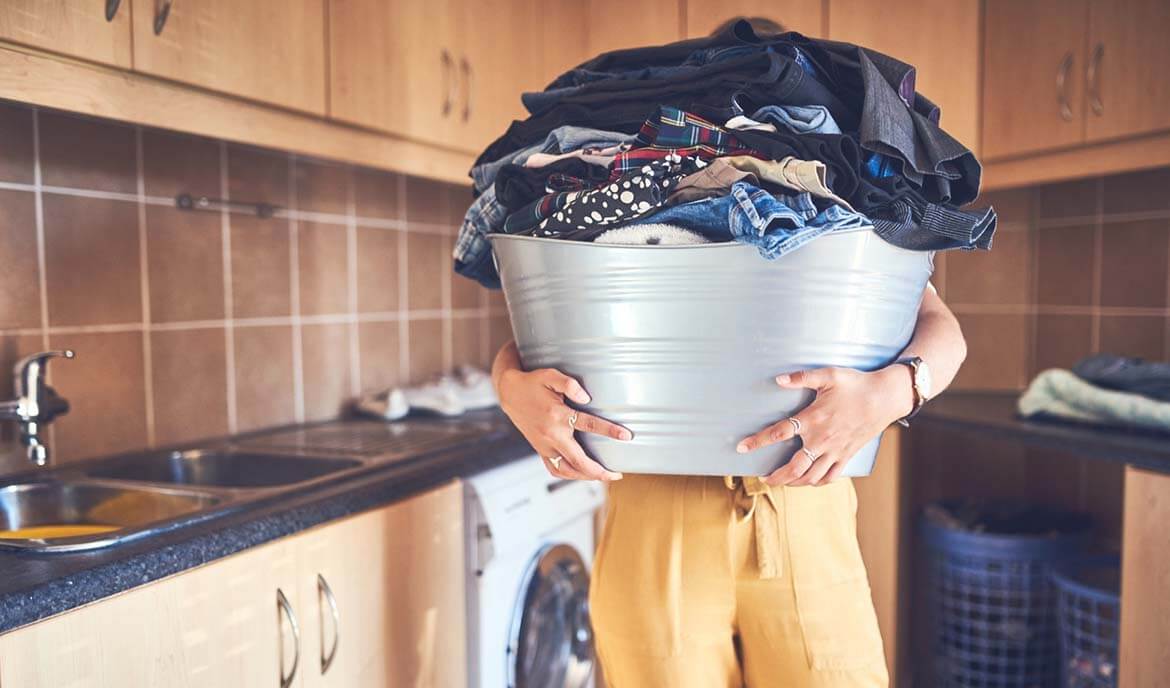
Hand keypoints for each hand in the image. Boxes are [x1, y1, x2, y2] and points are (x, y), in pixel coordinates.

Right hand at [497, 368, 630, 480]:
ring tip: (602, 476)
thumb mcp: (549, 375)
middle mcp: (550, 435)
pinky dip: (570, 475)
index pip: (589, 425)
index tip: (626, 436)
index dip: (610, 431)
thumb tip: (587, 397)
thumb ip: (569, 384)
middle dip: (599, 471)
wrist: (509, 393)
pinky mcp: (540, 450)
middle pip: (579, 460)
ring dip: (585, 477)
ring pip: (567, 470)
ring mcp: (544, 446)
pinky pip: (555, 470)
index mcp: (556, 416)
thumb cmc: (532, 383)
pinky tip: (582, 474)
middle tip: (617, 474)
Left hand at [736, 365, 913, 486]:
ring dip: (793, 482)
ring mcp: (835, 450)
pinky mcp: (847, 455)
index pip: (779, 433)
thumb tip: (777, 379)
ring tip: (781, 482)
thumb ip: (801, 378)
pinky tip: (809, 481)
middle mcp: (822, 439)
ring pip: (811, 476)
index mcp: (813, 419)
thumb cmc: (856, 384)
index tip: (742, 448)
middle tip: (763, 478)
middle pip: (794, 467)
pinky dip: (817, 482)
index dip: (758, 441)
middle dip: (776, 476)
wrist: (886, 397)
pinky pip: (830, 476)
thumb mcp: (828, 375)